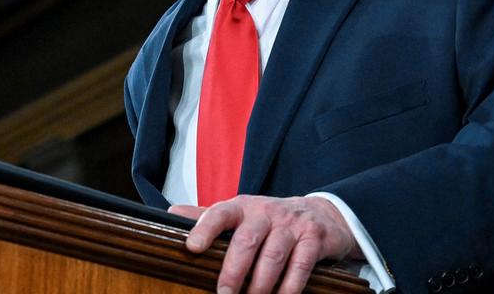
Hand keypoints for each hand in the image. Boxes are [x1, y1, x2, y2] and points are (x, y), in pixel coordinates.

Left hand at [170, 194, 359, 293]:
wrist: (321, 214)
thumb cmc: (272, 219)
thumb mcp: (242, 214)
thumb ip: (210, 216)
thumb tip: (172, 212)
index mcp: (244, 206)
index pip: (220, 212)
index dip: (205, 227)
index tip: (192, 247)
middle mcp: (267, 212)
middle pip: (246, 240)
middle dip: (233, 270)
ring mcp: (292, 224)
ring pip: (273, 255)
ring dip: (260, 284)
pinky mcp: (314, 238)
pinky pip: (300, 265)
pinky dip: (289, 287)